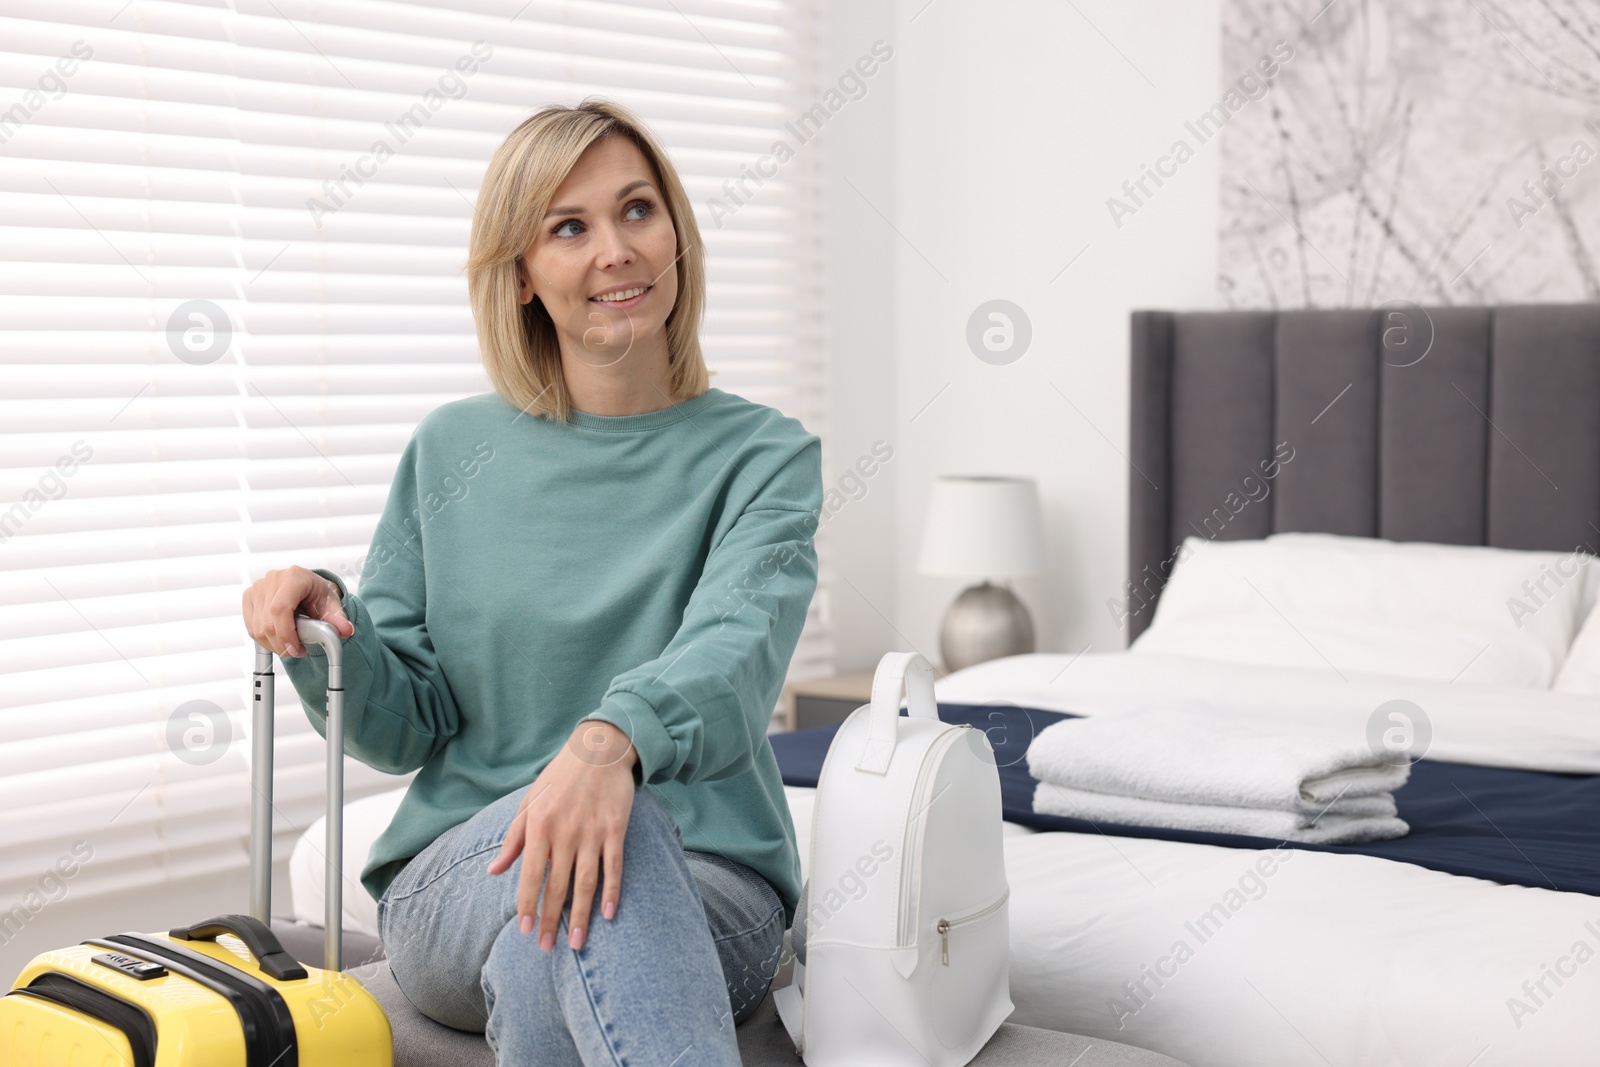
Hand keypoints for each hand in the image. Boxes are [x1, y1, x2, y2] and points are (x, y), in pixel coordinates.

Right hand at [243, 566, 353, 656]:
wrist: (307, 587)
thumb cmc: (318, 593)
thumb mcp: (332, 604)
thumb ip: (339, 619)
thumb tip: (346, 630)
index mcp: (294, 577)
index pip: (280, 609)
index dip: (286, 633)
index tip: (296, 649)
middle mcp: (272, 579)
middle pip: (268, 622)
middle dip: (282, 644)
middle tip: (298, 651)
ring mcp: (257, 588)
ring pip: (257, 628)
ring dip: (273, 645)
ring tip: (291, 645)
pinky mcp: (249, 598)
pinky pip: (251, 628)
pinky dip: (264, 640)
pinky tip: (278, 639)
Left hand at [486, 720, 637, 951]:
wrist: (598, 749)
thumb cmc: (559, 776)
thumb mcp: (529, 802)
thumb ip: (513, 839)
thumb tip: (494, 871)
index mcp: (539, 825)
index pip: (530, 874)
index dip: (527, 904)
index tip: (524, 931)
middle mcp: (564, 831)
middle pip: (557, 885)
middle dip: (550, 920)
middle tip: (546, 948)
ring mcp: (592, 831)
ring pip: (586, 882)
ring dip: (581, 915)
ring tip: (578, 943)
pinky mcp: (616, 828)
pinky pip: (614, 866)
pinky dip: (612, 891)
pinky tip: (607, 914)